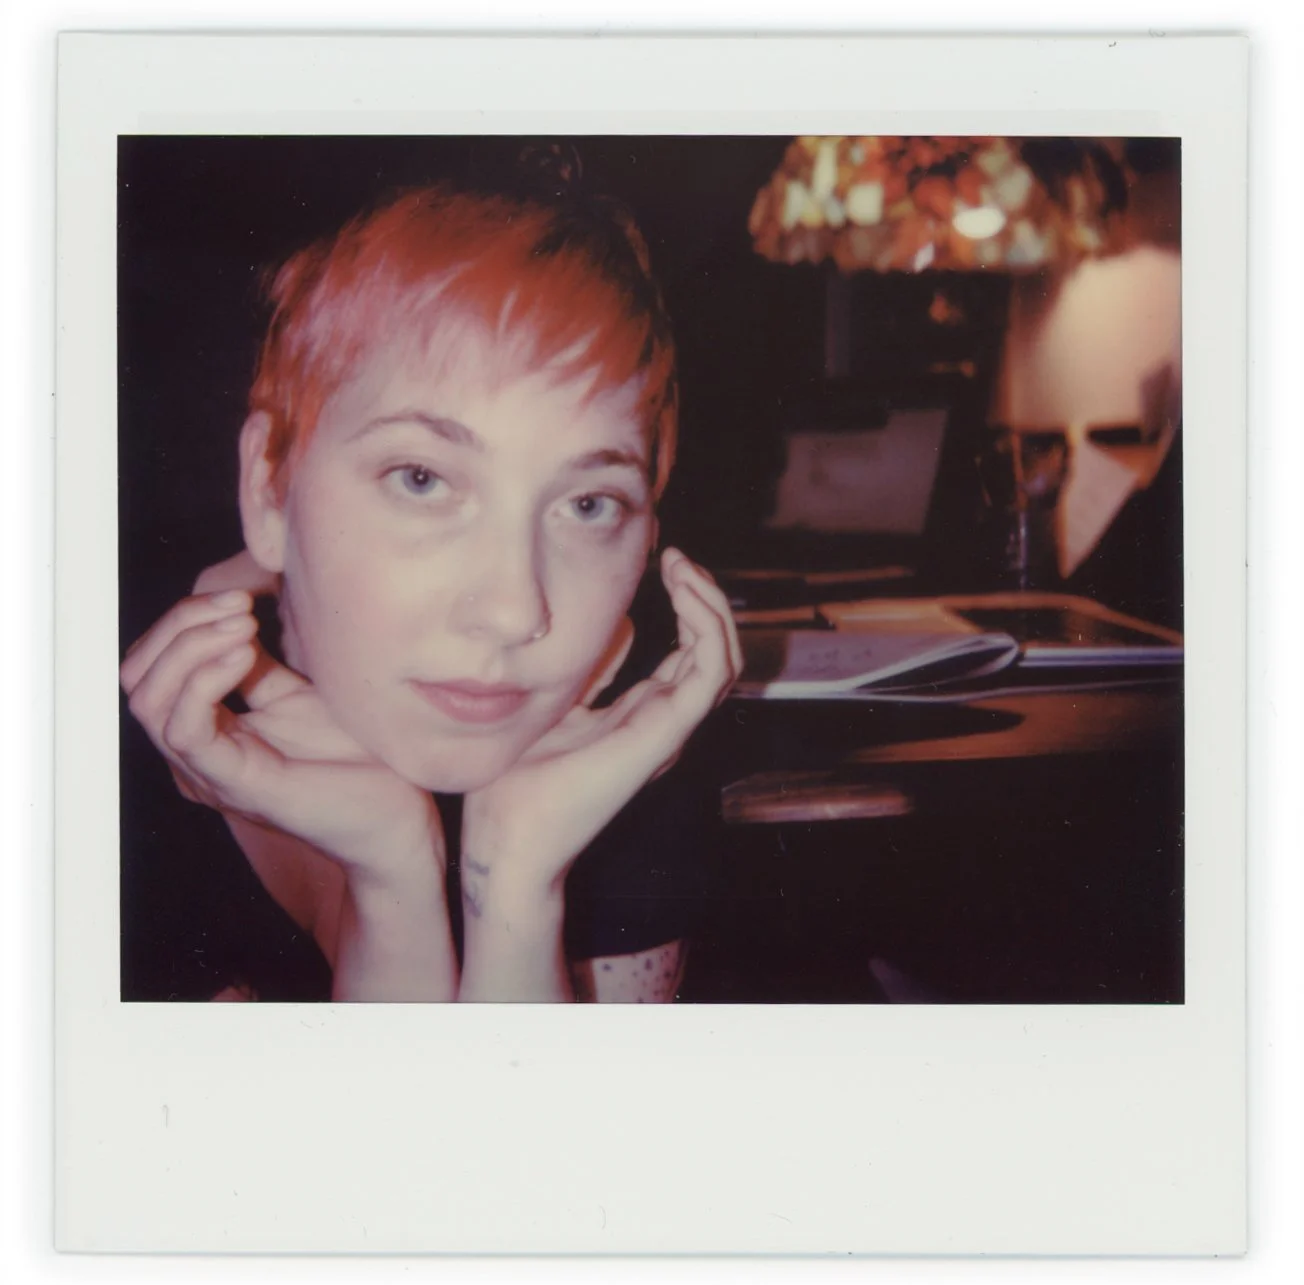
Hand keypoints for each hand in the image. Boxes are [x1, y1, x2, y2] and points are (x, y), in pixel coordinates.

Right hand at [120, 589, 442, 886]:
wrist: (397, 817)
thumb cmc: (355, 761)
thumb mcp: (298, 696)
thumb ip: (260, 664)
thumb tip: (237, 611)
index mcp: (207, 731)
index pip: (152, 666)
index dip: (185, 620)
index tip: (241, 596)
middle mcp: (196, 754)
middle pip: (138, 677)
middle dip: (180, 626)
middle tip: (238, 605)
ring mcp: (210, 772)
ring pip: (150, 701)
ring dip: (190, 647)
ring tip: (242, 625)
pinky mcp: (236, 783)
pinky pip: (186, 731)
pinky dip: (204, 682)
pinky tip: (243, 653)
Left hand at [460, 548, 740, 898]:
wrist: (507, 836)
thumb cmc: (521, 780)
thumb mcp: (558, 701)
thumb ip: (592, 668)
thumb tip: (617, 624)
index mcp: (642, 715)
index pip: (691, 652)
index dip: (688, 604)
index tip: (664, 560)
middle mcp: (663, 721)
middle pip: (715, 651)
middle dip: (705, 596)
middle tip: (678, 556)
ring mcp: (668, 729)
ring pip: (722, 657)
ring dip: (712, 605)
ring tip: (684, 567)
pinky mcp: (664, 734)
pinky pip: (711, 672)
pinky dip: (708, 628)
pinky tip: (684, 594)